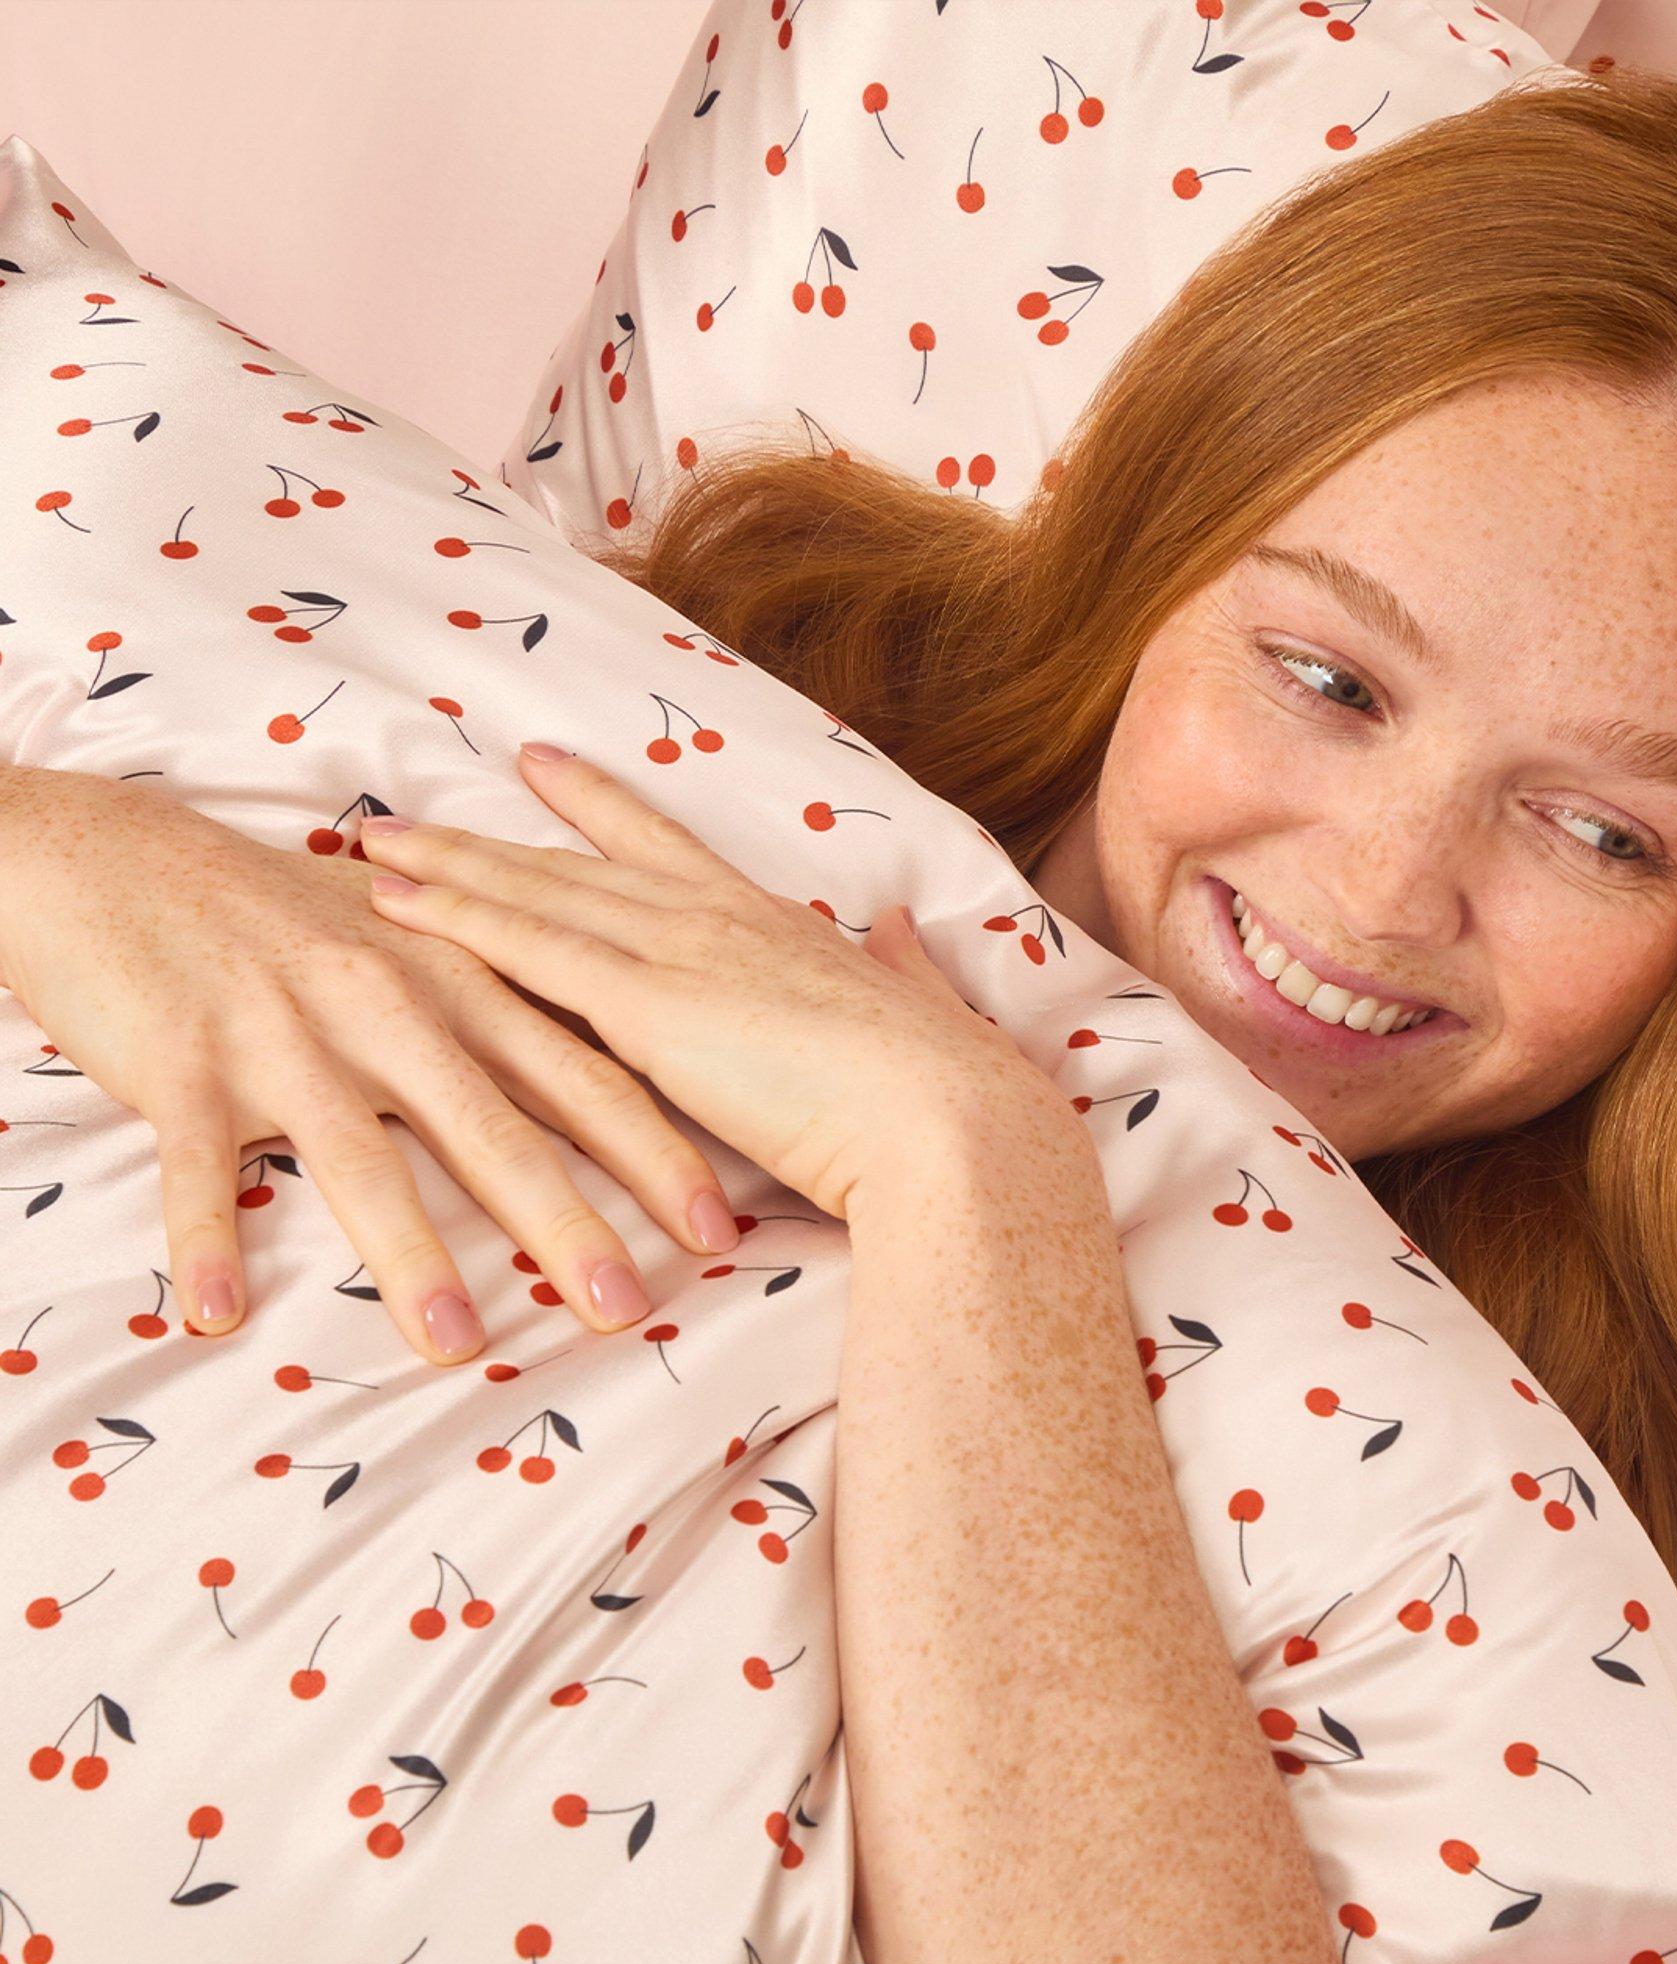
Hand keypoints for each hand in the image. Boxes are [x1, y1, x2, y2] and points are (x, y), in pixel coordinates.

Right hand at [0, 766, 750, 1365]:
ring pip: (360, 1155)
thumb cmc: (296, 920)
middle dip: (565, 1220)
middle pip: (493, 1126)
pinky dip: (204, 1235)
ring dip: (410, 1252)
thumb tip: (616, 1095)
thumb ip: (509, 1020)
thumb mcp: (422, 953)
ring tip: (457, 1340)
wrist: (129, 865)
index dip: (654, 1155)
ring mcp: (286, 1033)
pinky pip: (194, 1161)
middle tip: (625, 1306)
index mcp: (462, 984)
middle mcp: (389, 1006)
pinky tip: (218, 1314)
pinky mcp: (182, 1061)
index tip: (718, 1232)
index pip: (581, 1077)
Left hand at [357, 743, 1050, 1228]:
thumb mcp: (915, 1006)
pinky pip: (529, 949)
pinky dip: (457, 918)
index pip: (661, 848)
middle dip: (485, 836)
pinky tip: (395, 902)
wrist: (945, 1123)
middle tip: (407, 810)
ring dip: (446, 867)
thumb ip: (895, 965)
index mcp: (768, 923)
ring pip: (535, 892)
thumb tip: (894, 929)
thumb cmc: (940, 1084)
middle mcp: (710, 919)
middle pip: (573, 863)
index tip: (541, 766)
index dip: (594, 807)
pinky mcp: (647, 1008)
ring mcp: (677, 952)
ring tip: (369, 843)